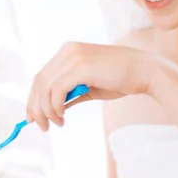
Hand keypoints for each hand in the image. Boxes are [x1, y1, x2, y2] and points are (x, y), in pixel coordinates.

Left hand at [26, 41, 161, 130]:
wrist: (145, 71)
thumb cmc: (119, 80)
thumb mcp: (88, 87)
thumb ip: (70, 94)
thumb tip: (52, 109)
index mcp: (67, 52)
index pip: (41, 76)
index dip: (33, 98)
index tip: (32, 117)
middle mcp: (67, 51)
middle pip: (39, 82)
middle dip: (35, 107)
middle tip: (40, 126)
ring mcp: (73, 57)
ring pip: (45, 88)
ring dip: (46, 110)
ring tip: (55, 124)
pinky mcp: (81, 67)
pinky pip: (57, 90)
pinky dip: (55, 106)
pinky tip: (62, 116)